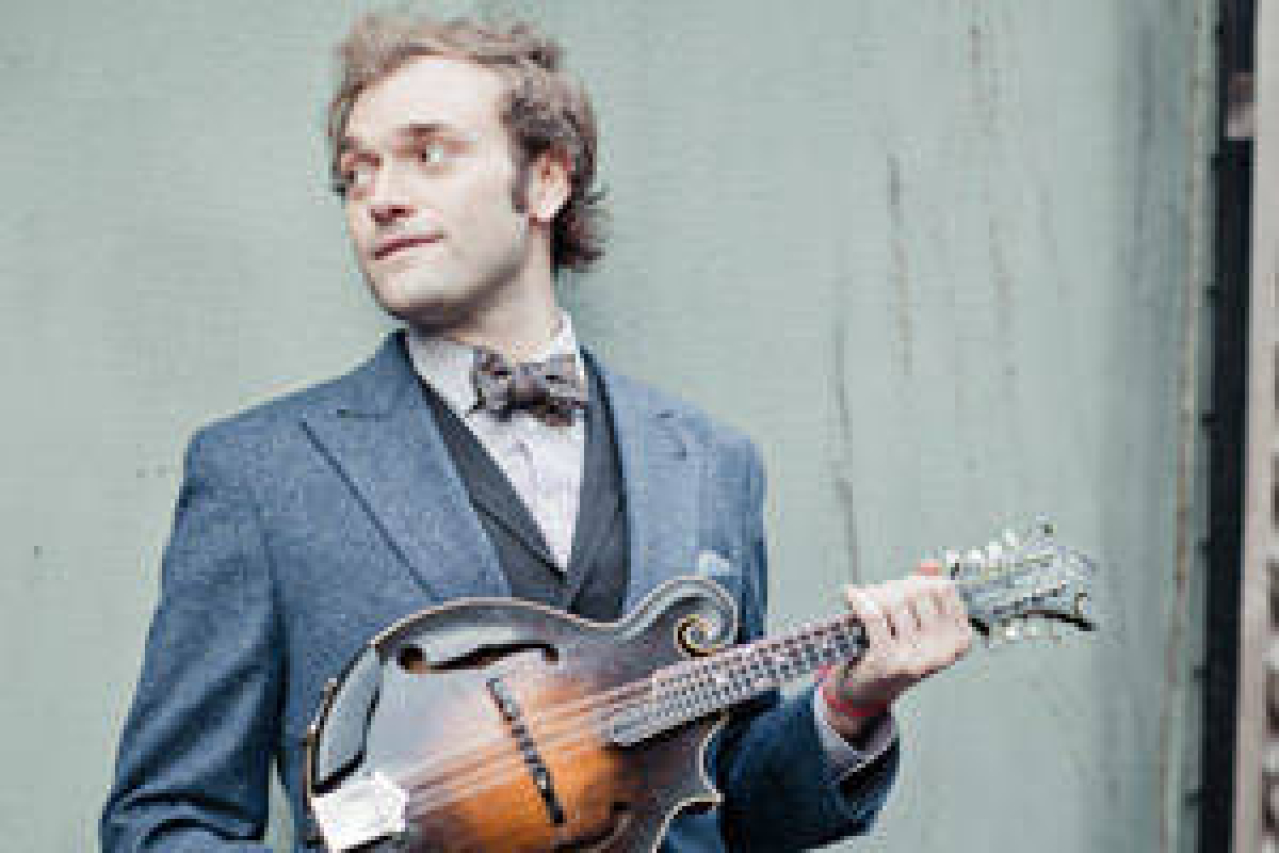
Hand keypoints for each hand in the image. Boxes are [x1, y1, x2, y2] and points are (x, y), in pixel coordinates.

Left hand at [821, 561, 973, 738]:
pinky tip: (850, 594)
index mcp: (960, 640)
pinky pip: (873, 615)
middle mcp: (944, 652)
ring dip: (875, 594)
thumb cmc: (896, 651)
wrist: (869, 691)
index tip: (903, 585)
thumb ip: (927, 593)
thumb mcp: (919, 625)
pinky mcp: (888, 662)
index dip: (920, 580)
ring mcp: (917, 659)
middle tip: (879, 594)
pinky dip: (859, 600)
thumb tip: (931, 564)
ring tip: (865, 600)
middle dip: (895, 587)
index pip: (943, 588)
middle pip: (917, 592)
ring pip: (894, 602)